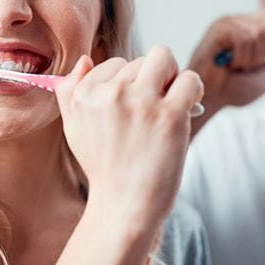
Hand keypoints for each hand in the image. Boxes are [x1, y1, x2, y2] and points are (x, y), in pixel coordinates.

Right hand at [55, 45, 203, 226]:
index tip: (132, 108)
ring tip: (169, 105)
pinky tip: (186, 110)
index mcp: (85, 94)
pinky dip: (193, 90)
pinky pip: (189, 79)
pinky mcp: (170, 116)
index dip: (129, 84)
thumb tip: (85, 59)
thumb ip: (71, 91)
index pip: (115, 64)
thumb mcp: (74, 128)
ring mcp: (141, 103)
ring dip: (172, 78)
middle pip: (141, 60)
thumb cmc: (104, 167)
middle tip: (153, 109)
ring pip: (164, 59)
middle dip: (151, 80)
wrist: (124, 205)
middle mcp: (111, 94)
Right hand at [189, 7, 264, 125]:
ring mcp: (231, 22)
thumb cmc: (235, 88)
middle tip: (256, 63)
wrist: (212, 100)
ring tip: (239, 67)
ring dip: (255, 59)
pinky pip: (246, 39)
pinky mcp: (220, 28)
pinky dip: (242, 58)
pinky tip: (230, 65)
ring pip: (263, 32)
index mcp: (256, 27)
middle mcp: (244, 20)